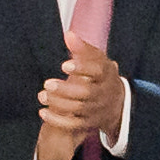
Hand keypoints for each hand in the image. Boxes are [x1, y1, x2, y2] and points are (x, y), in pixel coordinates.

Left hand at [36, 39, 123, 159]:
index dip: (82, 68)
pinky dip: (58, 120)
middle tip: (48, 83)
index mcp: (107, 74)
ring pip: (79, 109)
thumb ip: (82, 48)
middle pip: (87, 93)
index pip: (98, 71)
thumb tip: (68, 35)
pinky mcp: (90, 123)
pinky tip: (42, 112)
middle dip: (66, 89)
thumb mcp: (97, 60)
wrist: (117, 102)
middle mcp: (104, 93)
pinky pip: (74, 125)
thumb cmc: (101, 76)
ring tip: (42, 95)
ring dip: (58, 103)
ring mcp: (98, 109)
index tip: (64, 65)